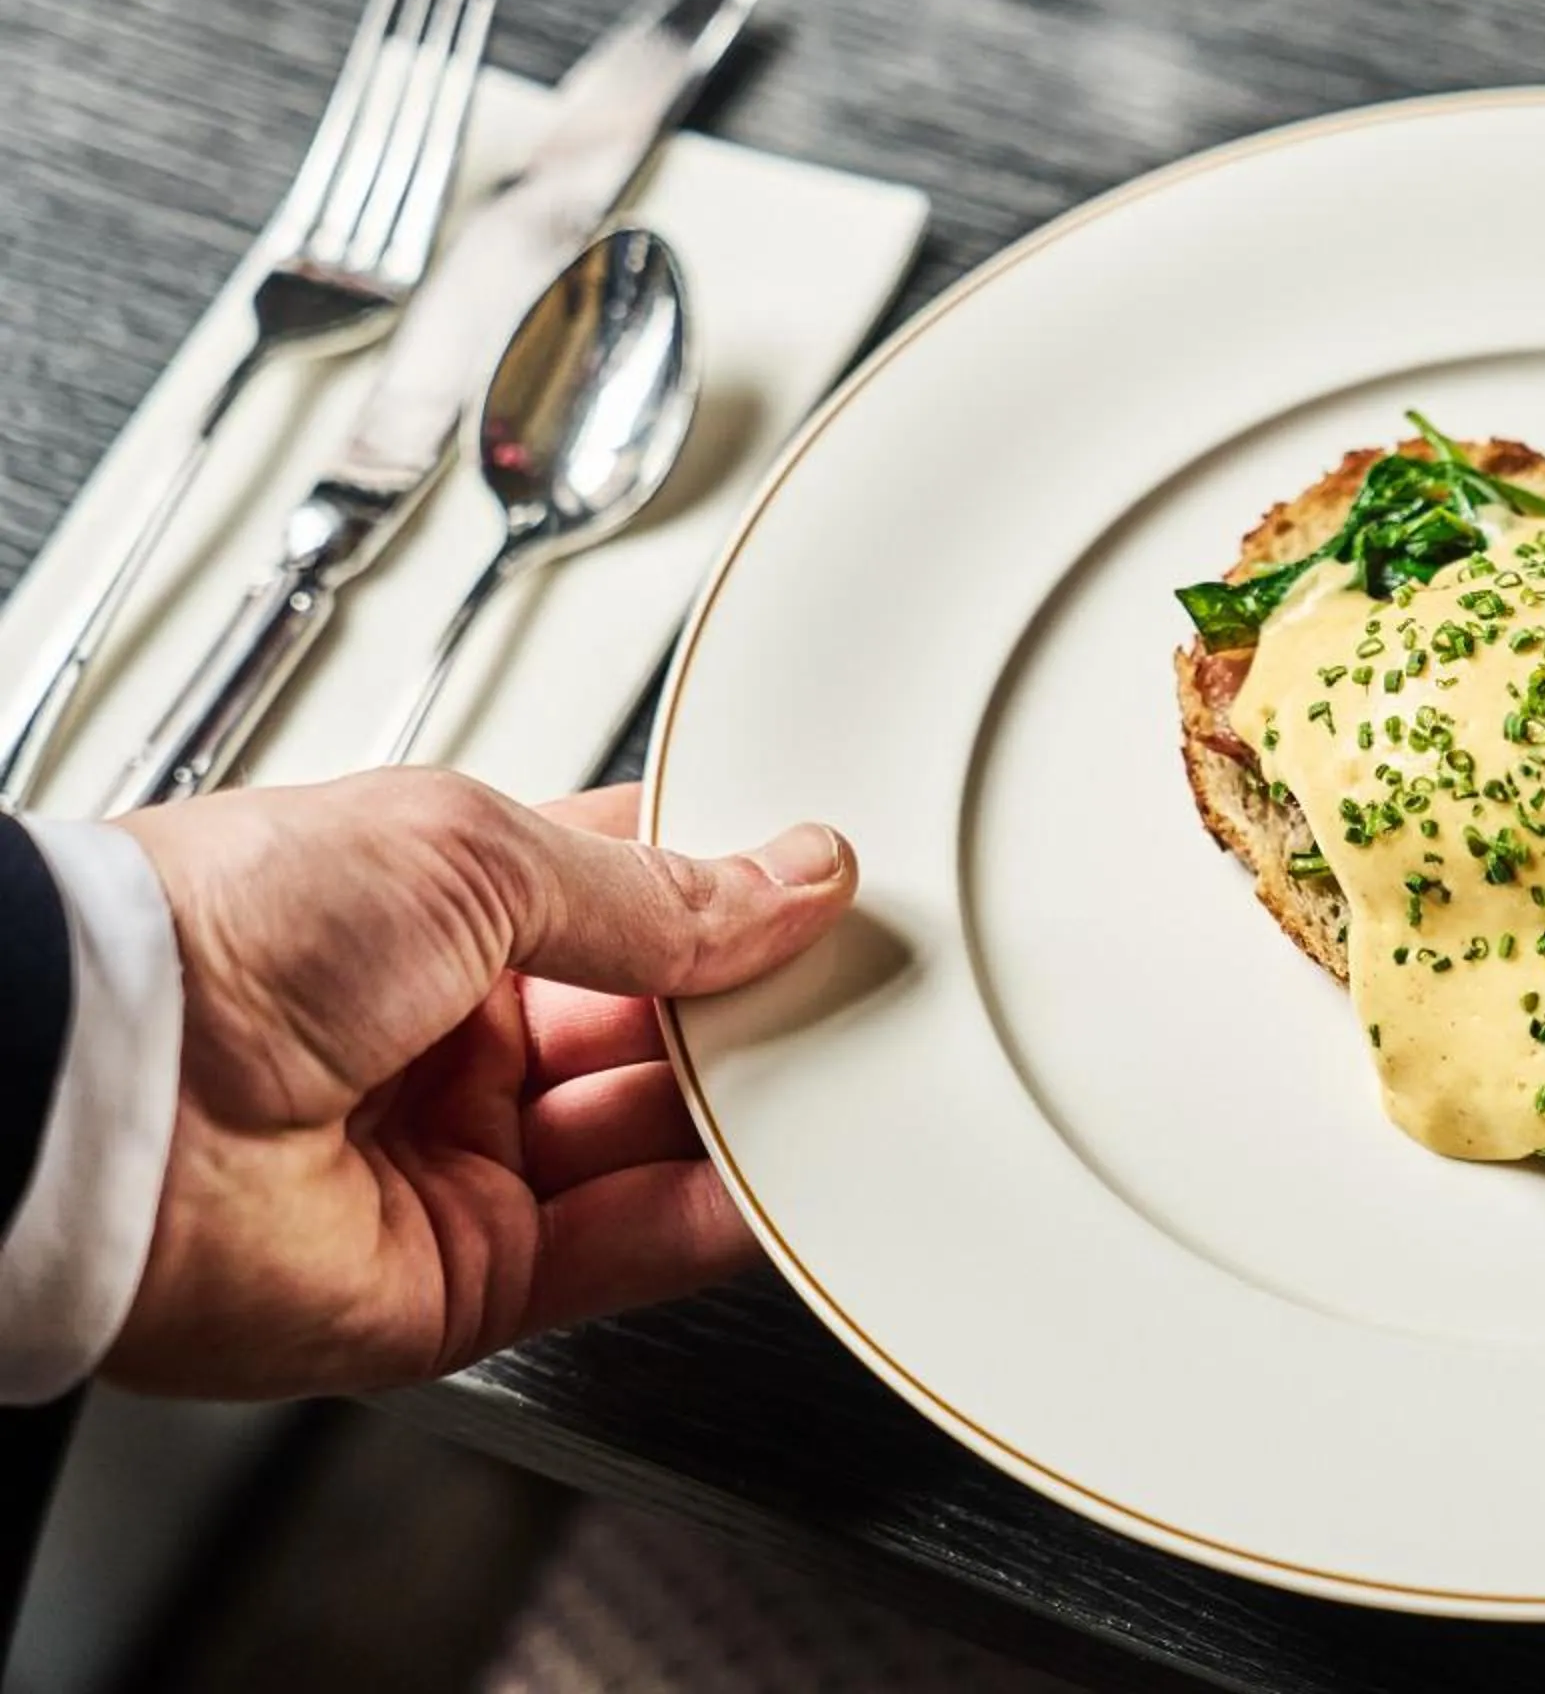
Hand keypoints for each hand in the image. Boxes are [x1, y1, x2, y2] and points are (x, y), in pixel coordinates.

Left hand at [103, 769, 853, 1398]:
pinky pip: (630, 1248)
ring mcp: (466, 1159)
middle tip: (857, 982)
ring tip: (843, 1073)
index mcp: (444, 911)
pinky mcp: (474, 1277)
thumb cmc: (222, 936)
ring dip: (752, 1110)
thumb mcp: (473, 851)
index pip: (633, 898)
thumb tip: (788, 882)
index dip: (733, 894)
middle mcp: (456, 1038)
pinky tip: (781, 1179)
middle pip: (661, 1028)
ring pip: (660, 1139)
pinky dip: (717, 1218)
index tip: (831, 889)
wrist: (103, 1098)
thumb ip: (653, 891)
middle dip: (757, 1006)